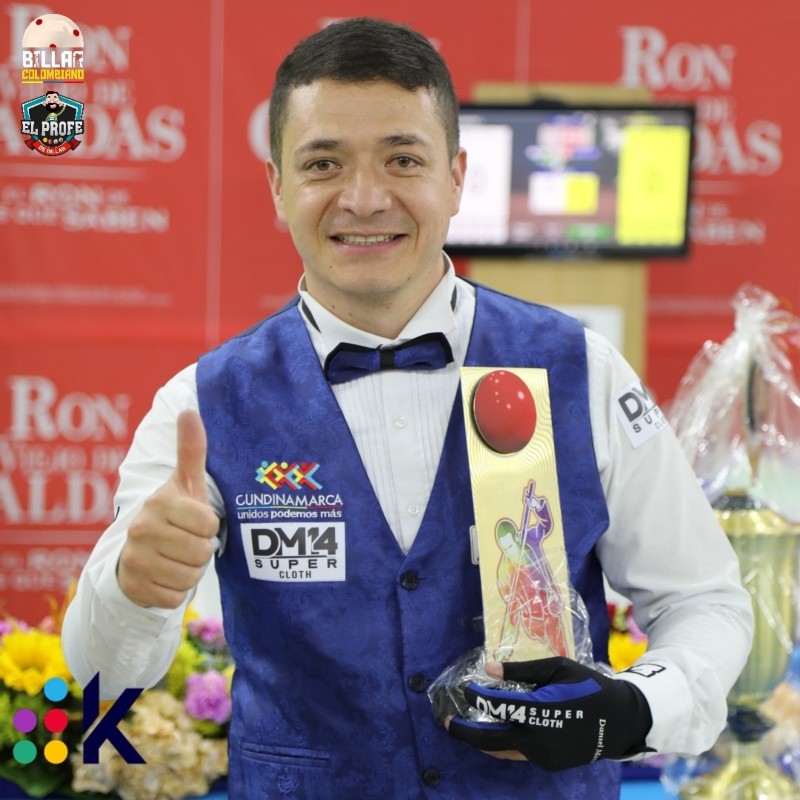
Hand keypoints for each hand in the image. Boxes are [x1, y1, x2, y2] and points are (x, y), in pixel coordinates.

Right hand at [118, 410, 219, 608]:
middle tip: (186, 542)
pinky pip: (176, 597)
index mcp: (158, 503)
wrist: (136, 554)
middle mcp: (141, 530)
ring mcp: (135, 561)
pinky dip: (176, 590)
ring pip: (190, 576)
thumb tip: (189, 411)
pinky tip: (165, 576)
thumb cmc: (172, 515)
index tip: (194, 521)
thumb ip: (191, 450)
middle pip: (201, 552)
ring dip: (190, 571)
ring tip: (176, 557)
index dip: (208, 526)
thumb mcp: (185, 483)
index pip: (209, 524)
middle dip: (200, 550)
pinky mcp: (134, 588)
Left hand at [446, 657, 652, 770]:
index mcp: (540, 711)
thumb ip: (521, 671)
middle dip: (465, 732)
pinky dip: (502, 742)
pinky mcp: (549, 763)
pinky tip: (494, 730)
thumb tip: (489, 670)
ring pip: (502, 749)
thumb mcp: (556, 668)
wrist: (621, 720)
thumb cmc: (587, 686)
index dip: (477, 697)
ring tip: (464, 727)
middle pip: (490, 740)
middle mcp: (538, 739)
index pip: (496, 706)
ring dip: (481, 740)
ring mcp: (543, 755)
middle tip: (446, 721)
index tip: (465, 687)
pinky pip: (518, 752)